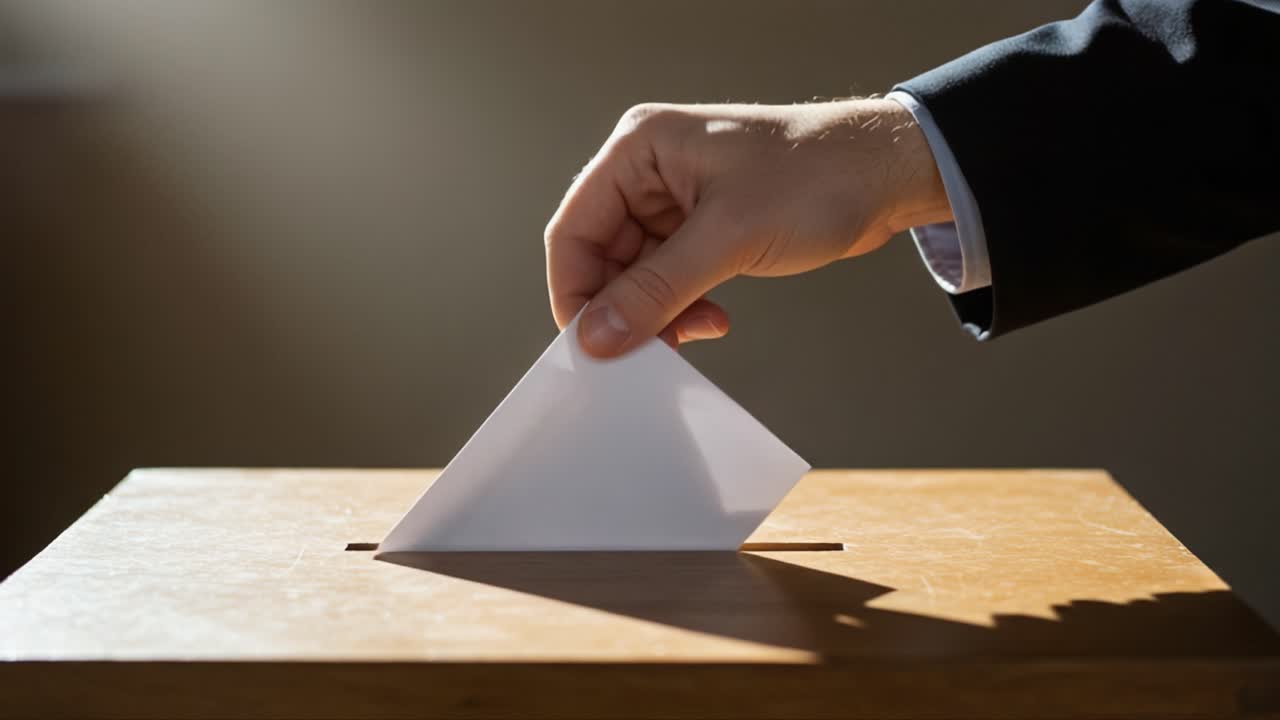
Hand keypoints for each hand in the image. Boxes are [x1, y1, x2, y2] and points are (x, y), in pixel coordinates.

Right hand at [544, 98, 951, 356]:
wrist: (885, 175)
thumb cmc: (816, 177)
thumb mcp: (728, 236)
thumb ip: (657, 289)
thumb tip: (597, 336)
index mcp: (639, 149)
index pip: (574, 229)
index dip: (574, 291)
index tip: (589, 345)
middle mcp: (649, 171)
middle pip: (601, 256)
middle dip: (622, 308)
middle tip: (648, 351)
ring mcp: (676, 200)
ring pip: (636, 274)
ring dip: (657, 313)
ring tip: (694, 334)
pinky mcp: (703, 227)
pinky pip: (668, 278)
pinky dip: (682, 307)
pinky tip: (714, 320)